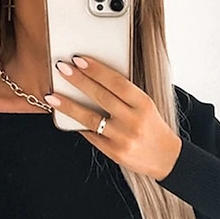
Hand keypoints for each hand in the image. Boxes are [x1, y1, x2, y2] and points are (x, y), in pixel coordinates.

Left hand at [45, 55, 181, 180]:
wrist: (166, 158)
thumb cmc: (152, 127)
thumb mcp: (145, 106)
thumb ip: (124, 95)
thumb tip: (94, 80)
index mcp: (143, 104)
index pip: (116, 82)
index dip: (96, 70)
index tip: (78, 59)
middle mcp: (133, 121)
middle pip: (101, 97)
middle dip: (79, 81)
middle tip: (62, 69)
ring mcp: (122, 138)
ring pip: (91, 119)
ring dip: (69, 106)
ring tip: (53, 96)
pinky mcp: (114, 153)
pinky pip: (92, 136)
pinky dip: (78, 125)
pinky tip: (65, 116)